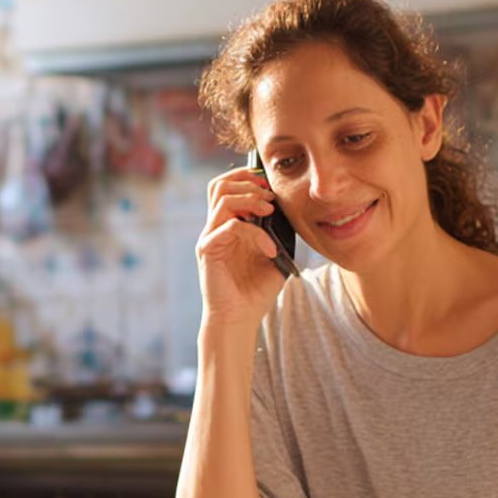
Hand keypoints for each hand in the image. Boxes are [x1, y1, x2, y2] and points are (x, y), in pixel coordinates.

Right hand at [196, 167, 286, 328]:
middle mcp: (216, 228)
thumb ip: (278, 234)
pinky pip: (230, 227)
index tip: (271, 186)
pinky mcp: (208, 250)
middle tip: (270, 196)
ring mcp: (210, 237)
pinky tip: (270, 249)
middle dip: (247, 182)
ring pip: (222, 199)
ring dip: (249, 198)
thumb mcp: (274, 257)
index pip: (228, 187)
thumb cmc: (255, 292)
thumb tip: (290, 212)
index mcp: (229, 226)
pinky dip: (255, 233)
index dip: (247, 178)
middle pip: (219, 185)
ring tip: (269, 210)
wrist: (239, 319)